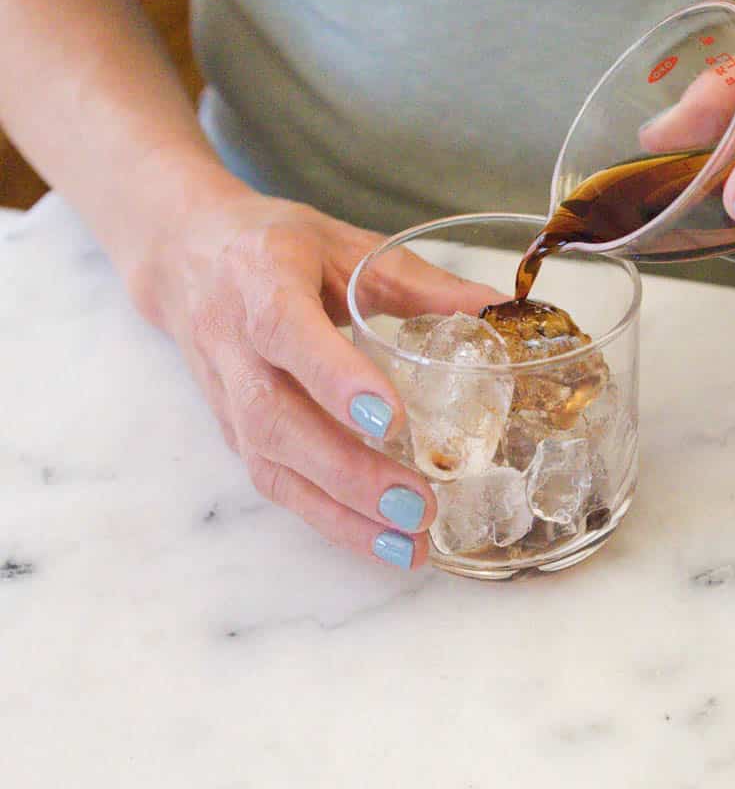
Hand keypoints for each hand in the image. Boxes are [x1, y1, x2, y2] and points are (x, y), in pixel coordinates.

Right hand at [138, 190, 499, 567]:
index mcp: (261, 279)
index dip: (333, 377)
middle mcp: (233, 342)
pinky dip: (326, 520)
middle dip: (346, 469)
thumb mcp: (344, 245)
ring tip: (408, 542)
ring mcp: (227, 393)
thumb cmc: (275, 247)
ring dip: (339, 512)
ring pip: (270, 462)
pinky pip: (273, 482)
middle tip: (416, 504)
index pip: (287, 330)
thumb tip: (496, 308)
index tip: (391, 418)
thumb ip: (418, 282)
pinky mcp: (232, 431)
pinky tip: (381, 542)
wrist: (184, 257)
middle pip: (276, 417)